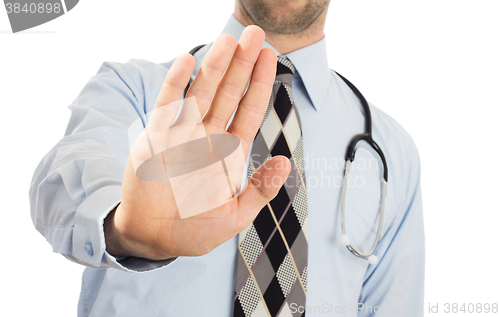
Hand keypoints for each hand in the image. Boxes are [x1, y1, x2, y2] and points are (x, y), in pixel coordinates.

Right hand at [104, 26, 290, 259]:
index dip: (259, 83)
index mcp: (229, 153)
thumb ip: (260, 190)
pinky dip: (176, 82)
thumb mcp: (235, 216)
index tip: (270, 56)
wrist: (154, 238)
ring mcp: (182, 134)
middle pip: (228, 93)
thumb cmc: (195, 230)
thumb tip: (285, 164)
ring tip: (228, 39)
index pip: (249, 110)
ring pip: (201, 92)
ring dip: (214, 65)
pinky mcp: (156, 138)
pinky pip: (167, 104)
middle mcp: (208, 137)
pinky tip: (188, 60)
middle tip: (253, 34)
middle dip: (241, 64)